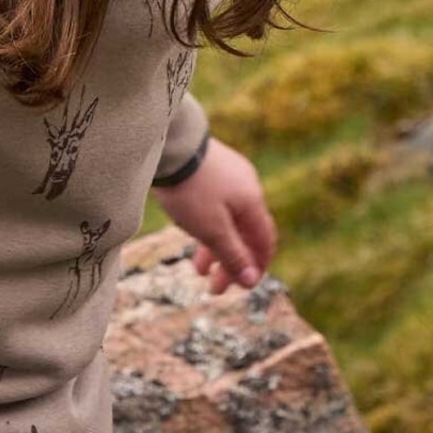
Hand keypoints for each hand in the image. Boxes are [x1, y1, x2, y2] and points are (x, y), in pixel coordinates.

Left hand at [155, 135, 275, 293]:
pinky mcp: (207, 168)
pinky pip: (214, 205)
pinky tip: (191, 233)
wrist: (167, 144)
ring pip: (226, 220)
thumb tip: (253, 281)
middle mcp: (245, 187)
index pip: (265, 241)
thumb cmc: (191, 189)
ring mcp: (227, 175)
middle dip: (230, 263)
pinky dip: (206, 225)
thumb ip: (233, 255)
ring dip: (215, 247)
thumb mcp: (212, 230)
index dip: (257, 267)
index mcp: (253, 202)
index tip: (241, 287)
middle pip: (244, 234)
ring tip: (198, 270)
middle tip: (215, 289)